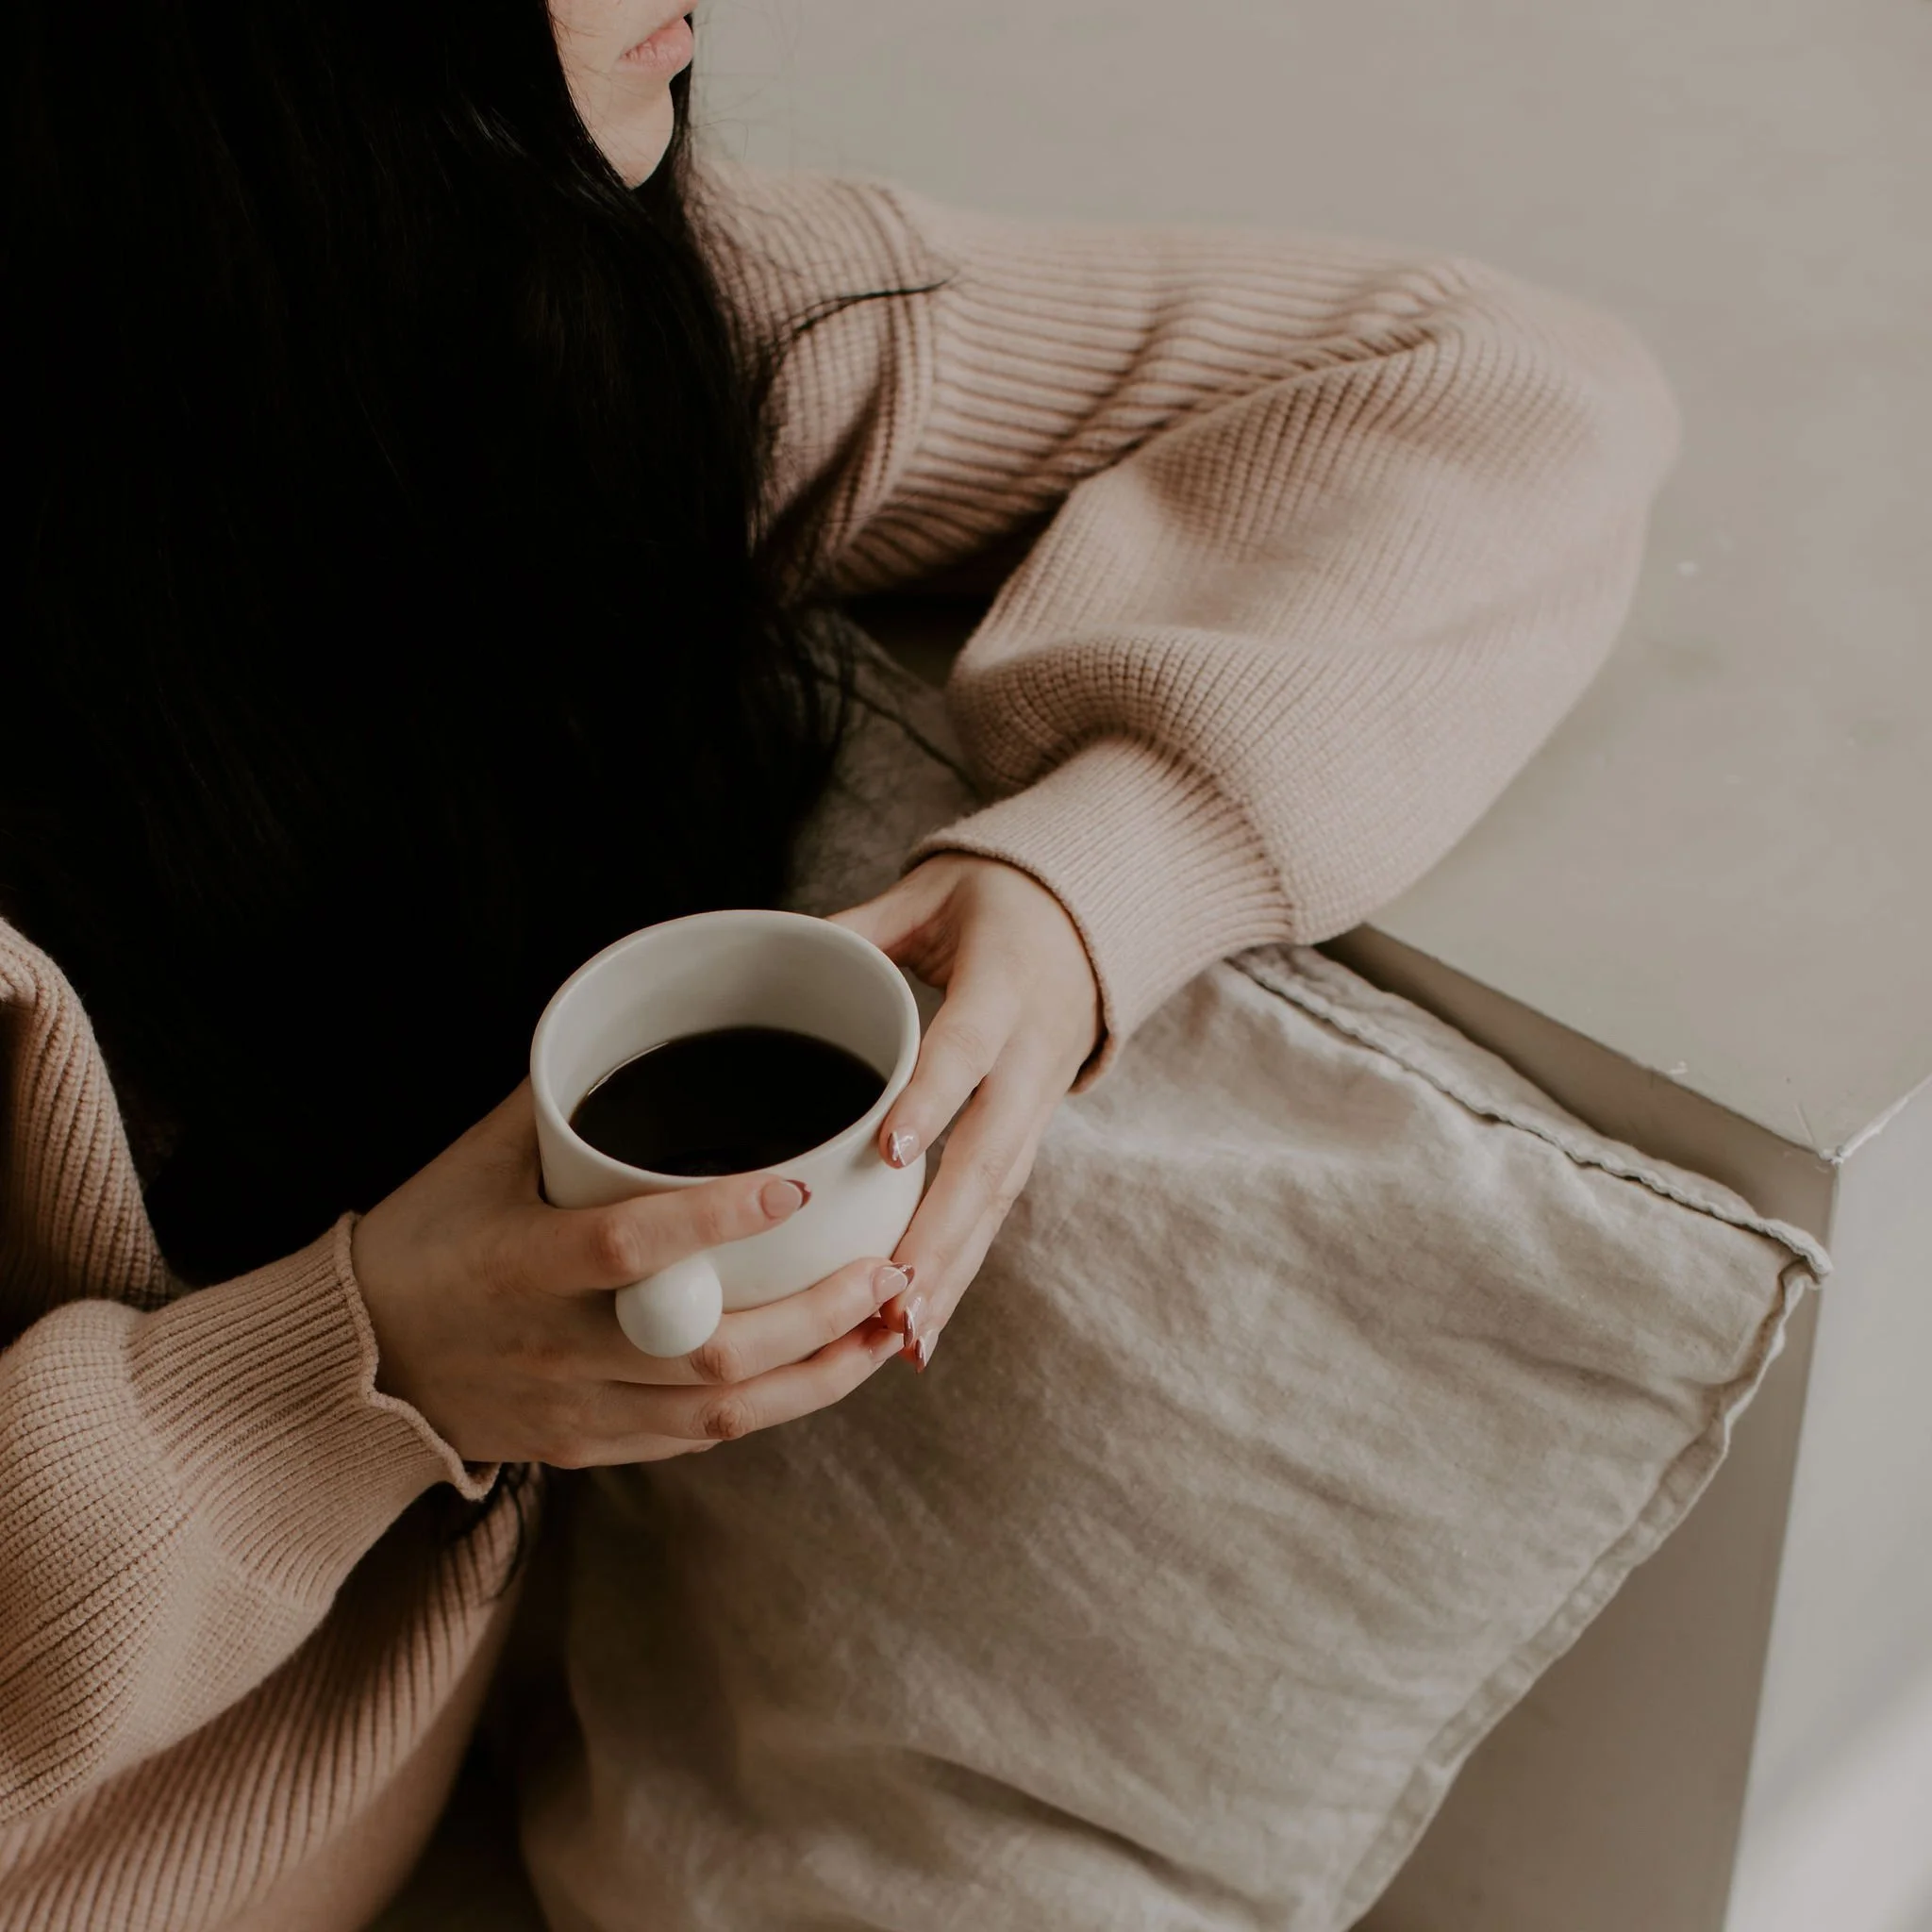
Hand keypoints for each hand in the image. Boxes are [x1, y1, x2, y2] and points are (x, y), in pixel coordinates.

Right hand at [350, 1084, 909, 1467]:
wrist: (352, 1365)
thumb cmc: (423, 1239)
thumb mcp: (478, 1157)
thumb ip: (570, 1100)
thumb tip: (651, 1020)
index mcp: (523, 1264)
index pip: (633, 1243)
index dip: (719, 1216)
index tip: (798, 1184)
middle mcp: (556, 1348)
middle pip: (708, 1352)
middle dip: (817, 1318)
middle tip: (888, 1271)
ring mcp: (576, 1410)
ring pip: (720, 1413)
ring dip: (820, 1374)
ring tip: (890, 1326)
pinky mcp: (588, 1449)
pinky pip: (697, 1440)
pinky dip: (771, 1407)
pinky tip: (826, 1369)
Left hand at [830, 854, 1100, 1369]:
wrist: (1096, 918)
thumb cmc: (1000, 901)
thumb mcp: (931, 893)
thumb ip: (858, 926)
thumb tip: (771, 948)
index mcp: (1004, 987)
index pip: (965, 1048)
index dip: (931, 1098)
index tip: (889, 1152)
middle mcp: (1030, 1057)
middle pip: (988, 1154)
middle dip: (941, 1230)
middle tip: (893, 1296)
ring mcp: (1037, 1103)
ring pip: (995, 1196)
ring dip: (952, 1269)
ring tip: (905, 1335)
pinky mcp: (1030, 1133)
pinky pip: (996, 1207)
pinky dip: (961, 1267)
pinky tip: (920, 1325)